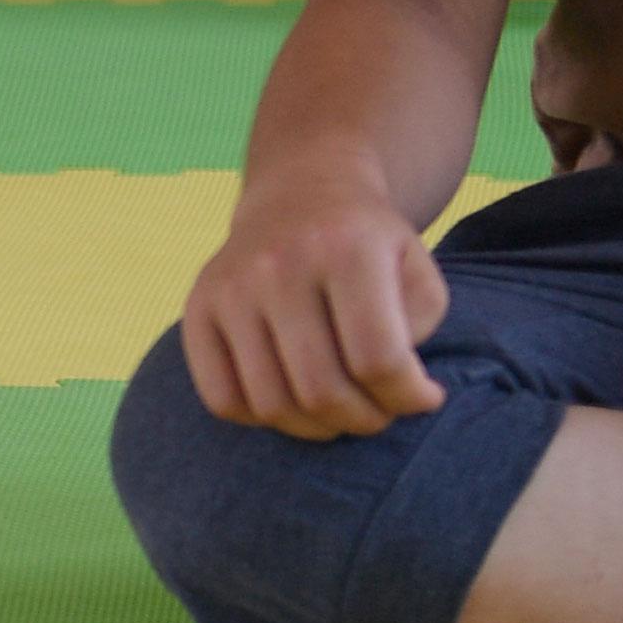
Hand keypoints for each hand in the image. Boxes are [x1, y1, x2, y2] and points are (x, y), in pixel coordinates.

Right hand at [181, 176, 451, 438]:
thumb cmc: (370, 247)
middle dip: (364, 420)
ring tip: (340, 412)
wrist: (301, 194)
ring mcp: (230, 287)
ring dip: (316, 428)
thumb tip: (393, 392)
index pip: (377, 358)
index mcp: (346, 248)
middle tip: (380, 412)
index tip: (425, 397)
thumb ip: (416, 332)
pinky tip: (291, 401)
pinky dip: (262, 420)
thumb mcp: (418, 272)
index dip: (408, 397)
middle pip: (321, 390)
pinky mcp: (197, 307)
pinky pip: (222, 399)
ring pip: (271, 403)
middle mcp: (278, 264)